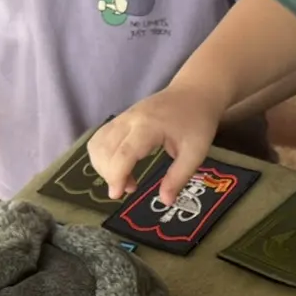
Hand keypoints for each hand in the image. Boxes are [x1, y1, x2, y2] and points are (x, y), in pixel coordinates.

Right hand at [90, 84, 225, 201]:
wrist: (194, 93)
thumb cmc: (197, 122)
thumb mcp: (196, 152)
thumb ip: (179, 177)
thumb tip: (165, 202)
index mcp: (149, 126)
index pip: (124, 153)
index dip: (116, 175)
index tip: (117, 194)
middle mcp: (129, 119)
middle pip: (105, 149)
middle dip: (110, 175)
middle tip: (131, 189)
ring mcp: (122, 117)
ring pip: (98, 143)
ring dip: (103, 166)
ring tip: (127, 180)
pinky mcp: (120, 119)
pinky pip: (100, 138)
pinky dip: (102, 156)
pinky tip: (120, 166)